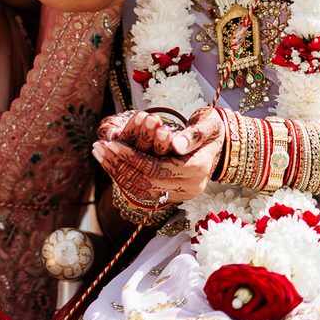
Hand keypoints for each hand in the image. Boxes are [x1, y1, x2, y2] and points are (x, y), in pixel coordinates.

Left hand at [93, 108, 223, 203]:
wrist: (222, 146)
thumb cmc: (212, 129)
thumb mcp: (208, 124)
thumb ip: (193, 134)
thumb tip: (175, 143)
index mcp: (197, 169)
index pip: (157, 168)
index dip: (132, 157)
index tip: (111, 143)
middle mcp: (190, 187)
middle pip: (146, 182)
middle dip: (119, 165)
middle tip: (97, 147)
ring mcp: (181, 194)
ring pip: (142, 190)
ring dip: (117, 173)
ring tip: (98, 154)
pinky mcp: (173, 195)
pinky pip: (144, 191)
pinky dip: (125, 178)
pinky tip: (109, 163)